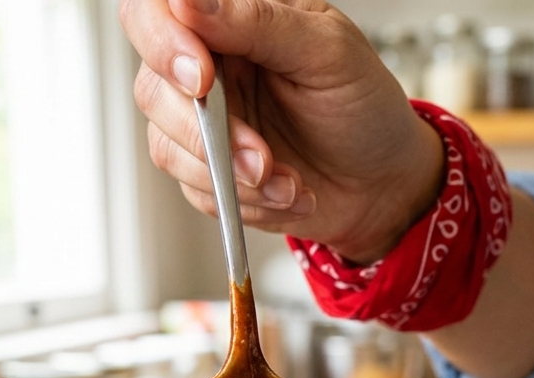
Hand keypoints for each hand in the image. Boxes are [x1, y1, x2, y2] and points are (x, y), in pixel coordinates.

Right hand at [119, 0, 444, 262]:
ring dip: (232, 174)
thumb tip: (189, 0)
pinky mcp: (208, 173)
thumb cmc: (362, 107)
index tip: (201, 77)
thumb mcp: (327, 51)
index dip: (163, 41)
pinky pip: (196, 189)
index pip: (155, 11)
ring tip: (286, 178)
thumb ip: (259, 22)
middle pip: (153, 87)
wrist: (381, 183)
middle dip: (204, 130)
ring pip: (168, 145)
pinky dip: (245, 201)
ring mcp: (203, 123)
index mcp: (230, 20)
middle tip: (257, 154)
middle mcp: (207, 67)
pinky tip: (286, 192)